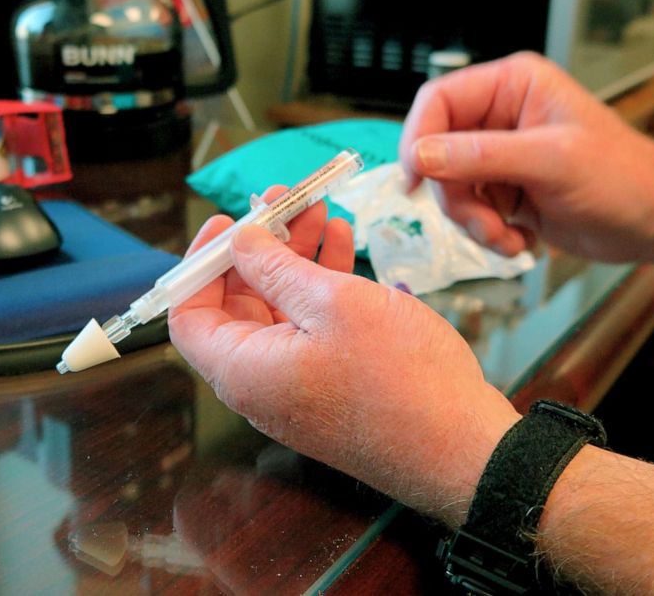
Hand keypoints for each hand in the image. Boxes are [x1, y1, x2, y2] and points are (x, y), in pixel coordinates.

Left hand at [168, 193, 519, 525]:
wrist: (464, 450)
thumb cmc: (400, 378)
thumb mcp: (333, 303)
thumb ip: (276, 268)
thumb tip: (241, 241)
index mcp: (243, 371)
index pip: (189, 315)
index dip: (202, 262)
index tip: (228, 221)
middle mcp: (261, 386)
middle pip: (239, 306)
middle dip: (261, 249)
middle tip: (287, 203)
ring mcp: (298, 390)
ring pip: (281, 313)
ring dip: (298, 261)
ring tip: (324, 214)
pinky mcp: (332, 390)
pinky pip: (312, 332)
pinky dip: (323, 290)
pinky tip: (347, 249)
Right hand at [399, 52, 653, 261]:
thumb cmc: (624, 178)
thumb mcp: (551, 160)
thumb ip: (481, 155)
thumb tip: (422, 154)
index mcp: (513, 87)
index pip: (439, 101)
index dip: (419, 139)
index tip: (414, 179)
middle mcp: (501, 117)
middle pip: (437, 153)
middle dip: (456, 197)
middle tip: (484, 224)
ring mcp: (501, 157)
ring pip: (450, 190)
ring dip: (474, 224)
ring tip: (507, 238)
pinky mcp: (505, 191)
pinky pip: (470, 214)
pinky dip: (488, 235)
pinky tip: (521, 240)